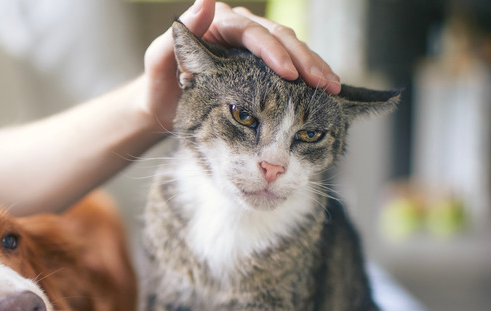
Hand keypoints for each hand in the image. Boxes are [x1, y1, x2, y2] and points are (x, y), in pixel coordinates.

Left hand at [142, 0, 340, 130]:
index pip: (252, 33)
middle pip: (278, 37)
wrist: (162, 107)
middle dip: (304, 60)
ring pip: (290, 48)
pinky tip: (326, 88)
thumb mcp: (158, 63)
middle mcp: (239, 29)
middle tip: (323, 83)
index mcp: (216, 24)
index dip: (273, 51)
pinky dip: (308, 75)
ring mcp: (252, 46)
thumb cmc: (158, 87)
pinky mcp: (261, 64)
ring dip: (313, 67)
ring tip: (332, 87)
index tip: (290, 73)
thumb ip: (175, 38)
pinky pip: (291, 64)